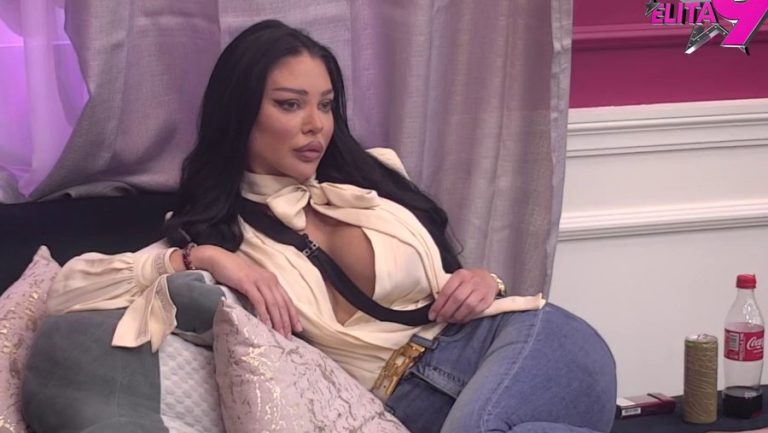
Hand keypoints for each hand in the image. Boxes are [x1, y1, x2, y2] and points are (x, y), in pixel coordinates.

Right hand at [176, 245, 301, 337]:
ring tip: (280, 334)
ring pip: (273, 303)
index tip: (298, 329)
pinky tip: (266, 324)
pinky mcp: (247, 283)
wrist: (218, 259)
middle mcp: (269, 280)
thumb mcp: (252, 282)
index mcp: (272, 280)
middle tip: (289, 337)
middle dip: (287, 321)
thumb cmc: (234, 272)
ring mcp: (259, 281)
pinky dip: (264, 314)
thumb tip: (266, 310)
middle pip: (282, 303)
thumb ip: (261, 292)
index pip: (286, 299)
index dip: (293, 315)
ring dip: (278, 320)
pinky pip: (259, 301)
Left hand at [428, 268, 497, 323]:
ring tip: (449, 320)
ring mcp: (481, 290)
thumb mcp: (458, 279)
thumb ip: (448, 290)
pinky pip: (475, 311)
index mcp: (460, 275)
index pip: (446, 291)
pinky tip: (460, 319)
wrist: (488, 278)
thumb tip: (436, 308)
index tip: (432, 315)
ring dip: (456, 316)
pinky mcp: (487, 300)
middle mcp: (471, 281)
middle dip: (446, 312)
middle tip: (439, 319)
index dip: (438, 305)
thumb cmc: (469, 280)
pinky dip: (466, 317)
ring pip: (467, 306)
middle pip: (456, 299)